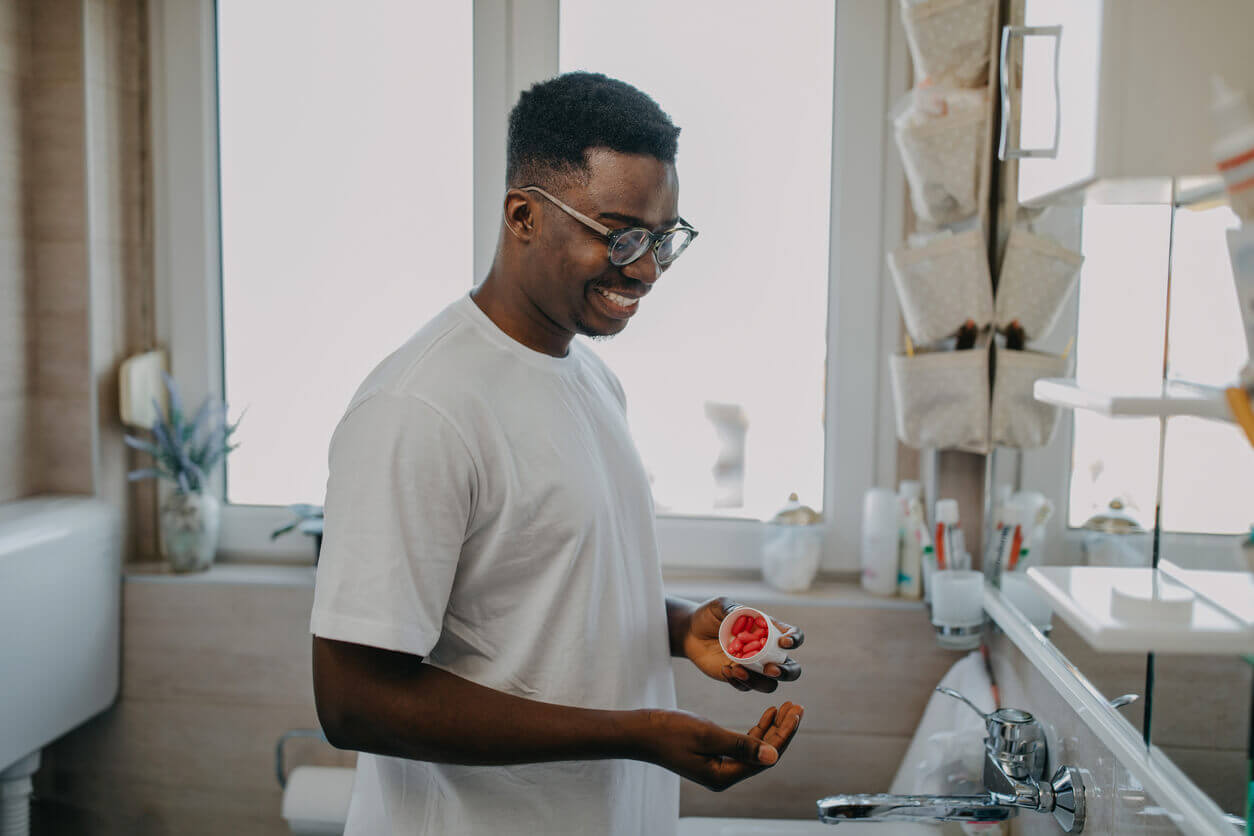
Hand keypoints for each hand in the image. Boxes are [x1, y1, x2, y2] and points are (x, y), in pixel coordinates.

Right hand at [638, 703, 804, 790]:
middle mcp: (724, 774)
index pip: (765, 757)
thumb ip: (742, 745)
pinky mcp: (713, 754)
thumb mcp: (708, 735)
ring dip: (772, 727)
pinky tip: (767, 714)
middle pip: (764, 753)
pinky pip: (743, 743)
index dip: (784, 734)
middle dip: (782, 729)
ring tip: (786, 707)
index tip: (796, 712)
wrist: (640, 731)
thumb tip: (774, 757)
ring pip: (755, 747)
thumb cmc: (669, 731)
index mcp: (724, 775)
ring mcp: (718, 765)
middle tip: (797, 706)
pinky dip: (757, 728)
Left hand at [683, 597, 803, 692]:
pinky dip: (739, 682)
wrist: (690, 633)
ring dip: (759, 682)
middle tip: (771, 669)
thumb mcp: (719, 606)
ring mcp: (754, 667)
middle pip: (791, 667)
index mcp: (768, 630)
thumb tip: (740, 614)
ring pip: (770, 684)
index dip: (795, 639)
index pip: (792, 635)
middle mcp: (766, 651)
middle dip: (787, 671)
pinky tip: (725, 670)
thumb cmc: (709, 615)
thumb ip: (730, 608)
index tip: (784, 643)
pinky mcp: (740, 677)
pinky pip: (747, 687)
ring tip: (738, 670)